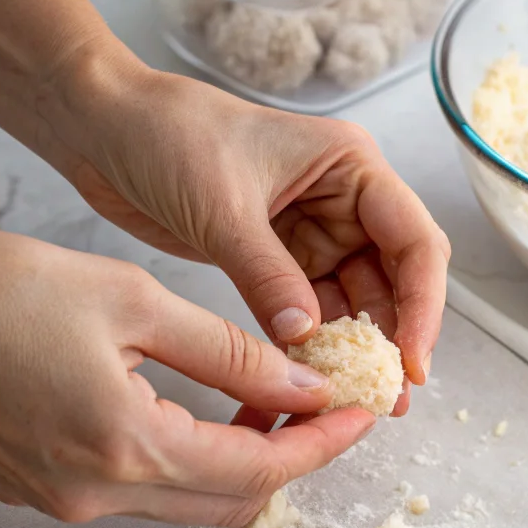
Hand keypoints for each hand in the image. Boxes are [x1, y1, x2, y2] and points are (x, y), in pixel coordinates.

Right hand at [0, 229, 374, 525]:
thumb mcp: (132, 301)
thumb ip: (230, 353)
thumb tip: (300, 385)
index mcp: (127, 448)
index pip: (260, 470)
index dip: (322, 445)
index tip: (361, 415)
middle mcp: (100, 497)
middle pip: (233, 501)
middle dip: (291, 458)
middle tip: (324, 407)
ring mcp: (69, 503)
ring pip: (191, 500)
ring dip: (241, 460)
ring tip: (269, 400)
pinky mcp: (49, 493)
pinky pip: (146, 491)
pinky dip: (190, 460)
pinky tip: (202, 410)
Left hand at [41, 52, 450, 413]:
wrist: (103, 127)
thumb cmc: (165, 135)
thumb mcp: (224, 209)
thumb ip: (269, 277)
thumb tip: (307, 340)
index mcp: (350, 168)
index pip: (414, 242)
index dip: (424, 305)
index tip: (413, 360)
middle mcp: (343, 201)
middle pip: (394, 279)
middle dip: (396, 337)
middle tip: (392, 396)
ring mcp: (313, 233)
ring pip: (355, 302)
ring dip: (358, 349)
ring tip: (360, 400)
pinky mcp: (279, 260)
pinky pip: (311, 311)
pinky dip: (315, 346)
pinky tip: (317, 380)